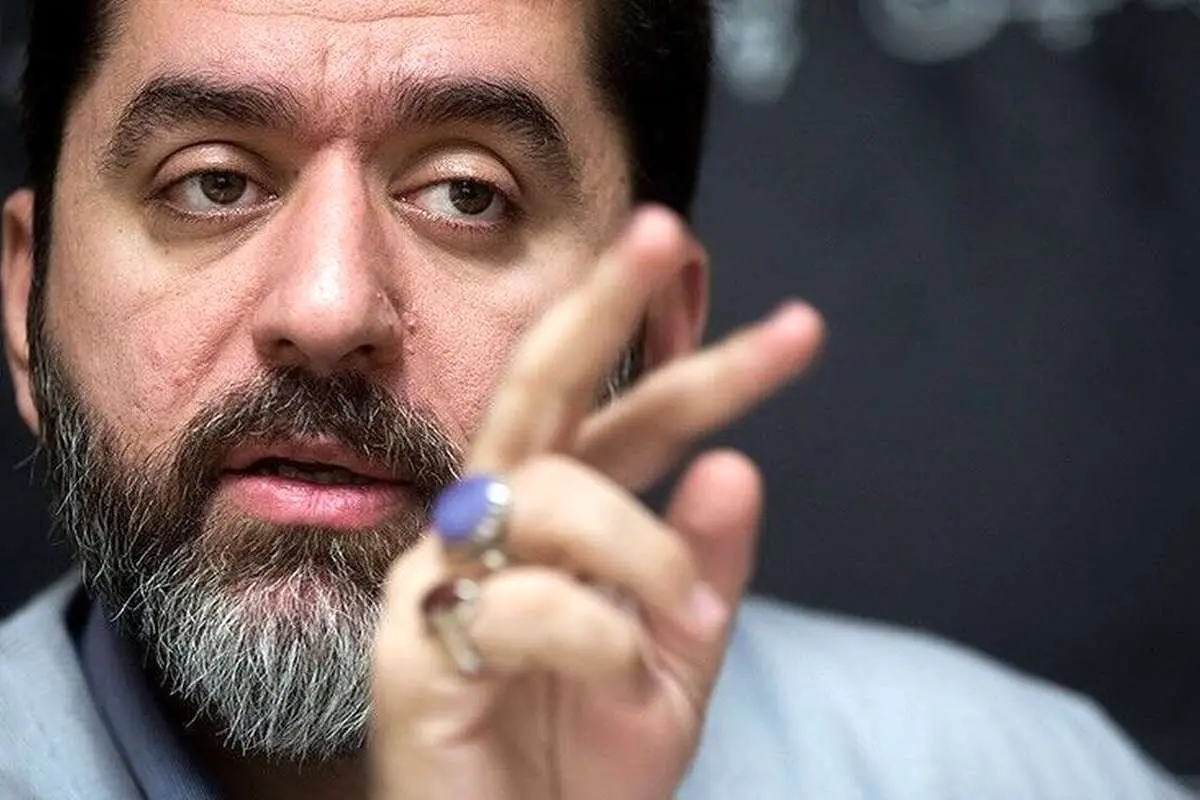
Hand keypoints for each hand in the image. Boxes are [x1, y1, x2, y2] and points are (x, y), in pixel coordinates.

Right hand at [369, 206, 824, 798]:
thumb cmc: (583, 768)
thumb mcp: (675, 664)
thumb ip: (703, 569)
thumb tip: (738, 466)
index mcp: (556, 526)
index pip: (630, 420)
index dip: (709, 368)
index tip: (801, 327)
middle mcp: (492, 529)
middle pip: (540, 384)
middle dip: (603, 303)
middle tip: (663, 230)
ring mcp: (444, 579)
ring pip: (553, 492)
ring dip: (647, 548)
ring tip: (689, 624)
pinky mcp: (415, 646)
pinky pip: (525, 601)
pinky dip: (600, 634)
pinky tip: (624, 671)